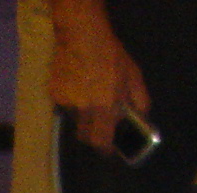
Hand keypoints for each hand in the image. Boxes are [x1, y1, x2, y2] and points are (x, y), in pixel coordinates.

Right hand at [49, 0, 152, 154]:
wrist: (82, 36)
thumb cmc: (111, 55)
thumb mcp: (133, 75)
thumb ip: (140, 100)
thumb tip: (142, 119)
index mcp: (105, 107)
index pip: (101, 141)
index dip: (105, 150)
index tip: (108, 151)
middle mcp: (84, 110)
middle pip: (85, 136)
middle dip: (93, 134)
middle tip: (99, 123)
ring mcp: (67, 104)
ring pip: (75, 119)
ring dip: (83, 113)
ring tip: (88, 93)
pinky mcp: (54, 96)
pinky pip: (64, 105)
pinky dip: (71, 100)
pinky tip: (76, 84)